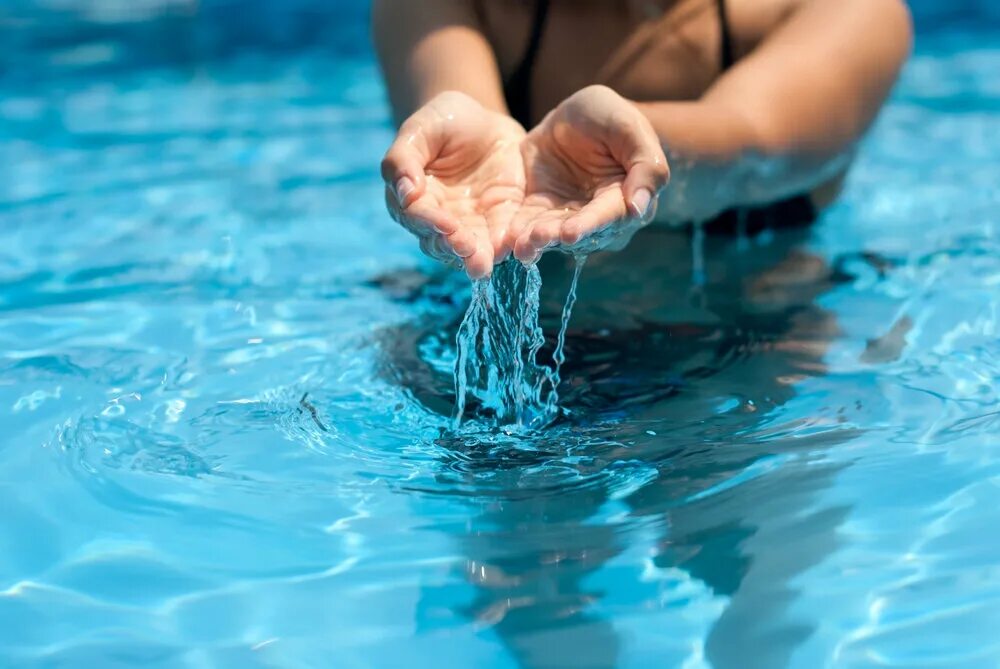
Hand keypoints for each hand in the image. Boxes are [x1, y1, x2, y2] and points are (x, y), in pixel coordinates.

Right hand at [381, 92, 526, 278]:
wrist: (485, 121)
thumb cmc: (444, 120)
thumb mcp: (421, 129)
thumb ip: (404, 158)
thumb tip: (404, 192)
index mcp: (412, 197)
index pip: (416, 216)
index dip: (429, 222)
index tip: (445, 224)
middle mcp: (437, 218)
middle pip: (440, 241)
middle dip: (453, 247)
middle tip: (467, 249)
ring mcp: (468, 224)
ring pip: (467, 250)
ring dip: (474, 258)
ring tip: (483, 264)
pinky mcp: (498, 222)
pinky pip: (500, 240)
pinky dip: (504, 247)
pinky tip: (510, 251)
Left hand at [512, 85, 668, 261]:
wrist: (570, 114)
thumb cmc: (608, 115)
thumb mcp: (628, 126)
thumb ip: (645, 165)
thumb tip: (639, 209)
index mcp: (625, 197)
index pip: (610, 216)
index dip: (590, 225)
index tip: (570, 233)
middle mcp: (598, 216)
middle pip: (579, 233)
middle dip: (557, 236)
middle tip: (538, 237)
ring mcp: (567, 217)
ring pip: (553, 235)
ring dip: (537, 240)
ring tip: (522, 244)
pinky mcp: (539, 213)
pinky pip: (528, 226)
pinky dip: (518, 234)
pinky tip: (506, 241)